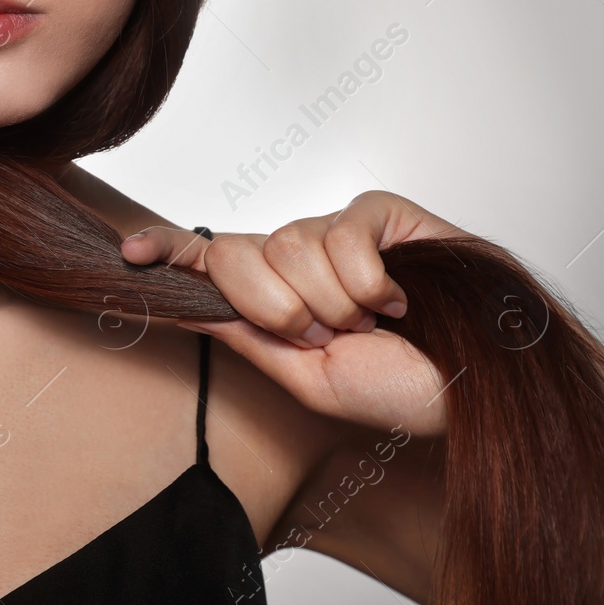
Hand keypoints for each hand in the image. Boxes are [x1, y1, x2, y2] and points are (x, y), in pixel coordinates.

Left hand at [121, 191, 468, 433]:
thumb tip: (183, 303)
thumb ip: (246, 335)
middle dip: (280, 310)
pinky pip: (341, 231)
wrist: (476, 392)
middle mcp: (295, 258)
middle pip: (238, 256)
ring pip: (289, 245)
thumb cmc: (400, 391)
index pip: (206, 261)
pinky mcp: (379, 213)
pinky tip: (395, 298)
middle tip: (330, 339)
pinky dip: (365, 278)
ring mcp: (335, 231)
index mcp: (271, 297)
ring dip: (332, 302)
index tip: (128, 254)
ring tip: (373, 323)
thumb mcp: (306, 379)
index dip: (165, 251)